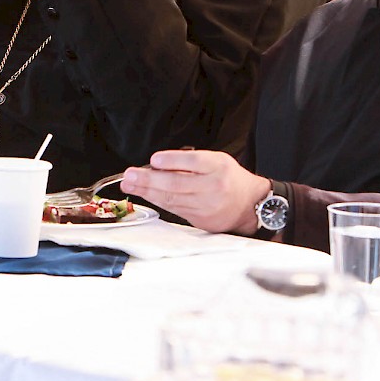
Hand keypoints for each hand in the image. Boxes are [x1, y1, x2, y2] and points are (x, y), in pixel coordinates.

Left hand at [120, 150, 269, 234]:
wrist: (249, 204)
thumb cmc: (228, 178)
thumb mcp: (215, 160)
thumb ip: (188, 161)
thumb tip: (157, 165)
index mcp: (219, 166)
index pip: (193, 162)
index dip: (171, 161)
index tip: (153, 160)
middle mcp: (214, 187)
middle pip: (177, 184)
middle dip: (148, 180)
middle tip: (129, 176)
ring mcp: (208, 206)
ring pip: (172, 199)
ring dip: (147, 192)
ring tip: (130, 185)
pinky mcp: (202, 220)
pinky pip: (175, 209)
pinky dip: (158, 201)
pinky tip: (145, 195)